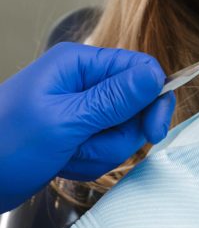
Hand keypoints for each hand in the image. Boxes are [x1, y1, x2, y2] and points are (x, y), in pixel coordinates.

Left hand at [0, 41, 174, 211]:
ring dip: (100, 152)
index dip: (153, 99)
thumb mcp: (64, 122)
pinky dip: (89, 162)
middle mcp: (82, 82)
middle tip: (90, 145)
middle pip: (135, 105)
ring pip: (122, 131)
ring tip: (68, 155)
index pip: (140, 69)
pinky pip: (105, 147)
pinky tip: (64, 163)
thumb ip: (113, 99)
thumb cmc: (3, 146)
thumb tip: (154, 77)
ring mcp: (80, 109)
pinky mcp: (77, 133)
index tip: (153, 130)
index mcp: (78, 64)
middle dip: (118, 134)